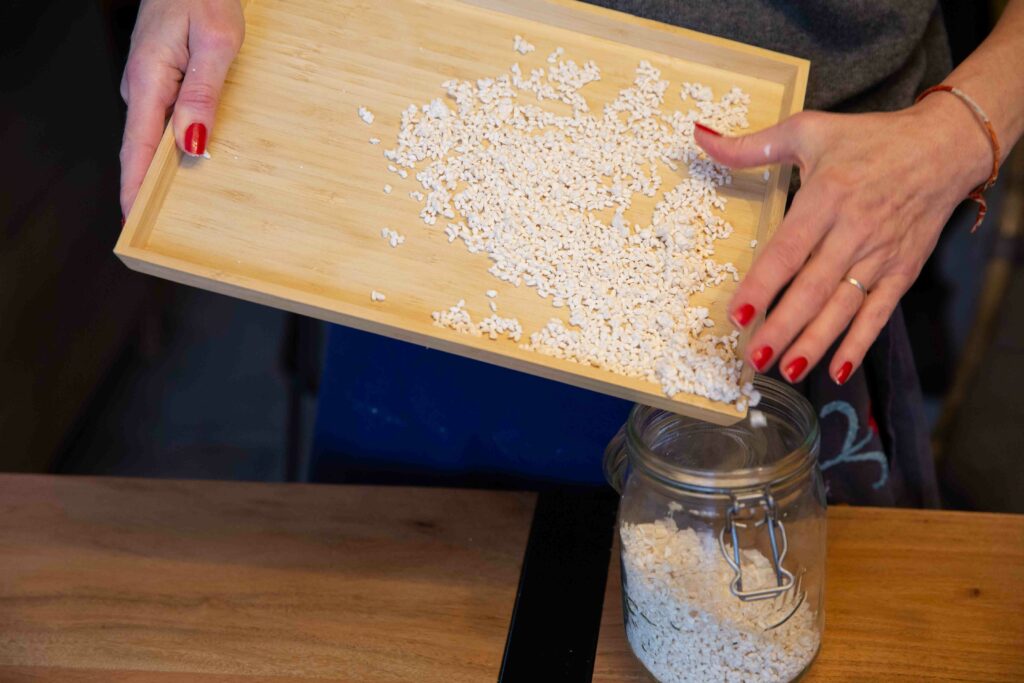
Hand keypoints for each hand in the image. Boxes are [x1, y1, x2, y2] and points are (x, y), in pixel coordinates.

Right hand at [119, 0, 243, 217]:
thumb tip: (193, 142)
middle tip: (160, 229)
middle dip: (148, 189)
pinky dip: (175, 144)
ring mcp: (150, 83)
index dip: (134, 188)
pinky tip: (192, 161)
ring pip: (156, 136)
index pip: (136, 148)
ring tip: (180, 207)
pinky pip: (166, 120)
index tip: (131, 223)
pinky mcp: (162, 79)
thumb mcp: (217, 43)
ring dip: (166, 168)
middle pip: (142, 149)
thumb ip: (205, 93)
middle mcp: (142, 86)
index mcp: (150, 79)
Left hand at [695, 95, 991, 384]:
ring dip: (815, 342)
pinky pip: (879, 312)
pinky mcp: (903, 270)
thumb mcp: (808, 130)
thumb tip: (700, 137)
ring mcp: (881, 254)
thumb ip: (751, 145)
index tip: (738, 314)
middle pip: (813, 288)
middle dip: (783, 326)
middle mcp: (854, 231)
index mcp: (826, 198)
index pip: (788, 250)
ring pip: (843, 307)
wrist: (944, 147)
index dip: (763, 285)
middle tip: (755, 356)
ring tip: (787, 370)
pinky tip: (838, 368)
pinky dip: (860, 342)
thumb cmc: (868, 139)